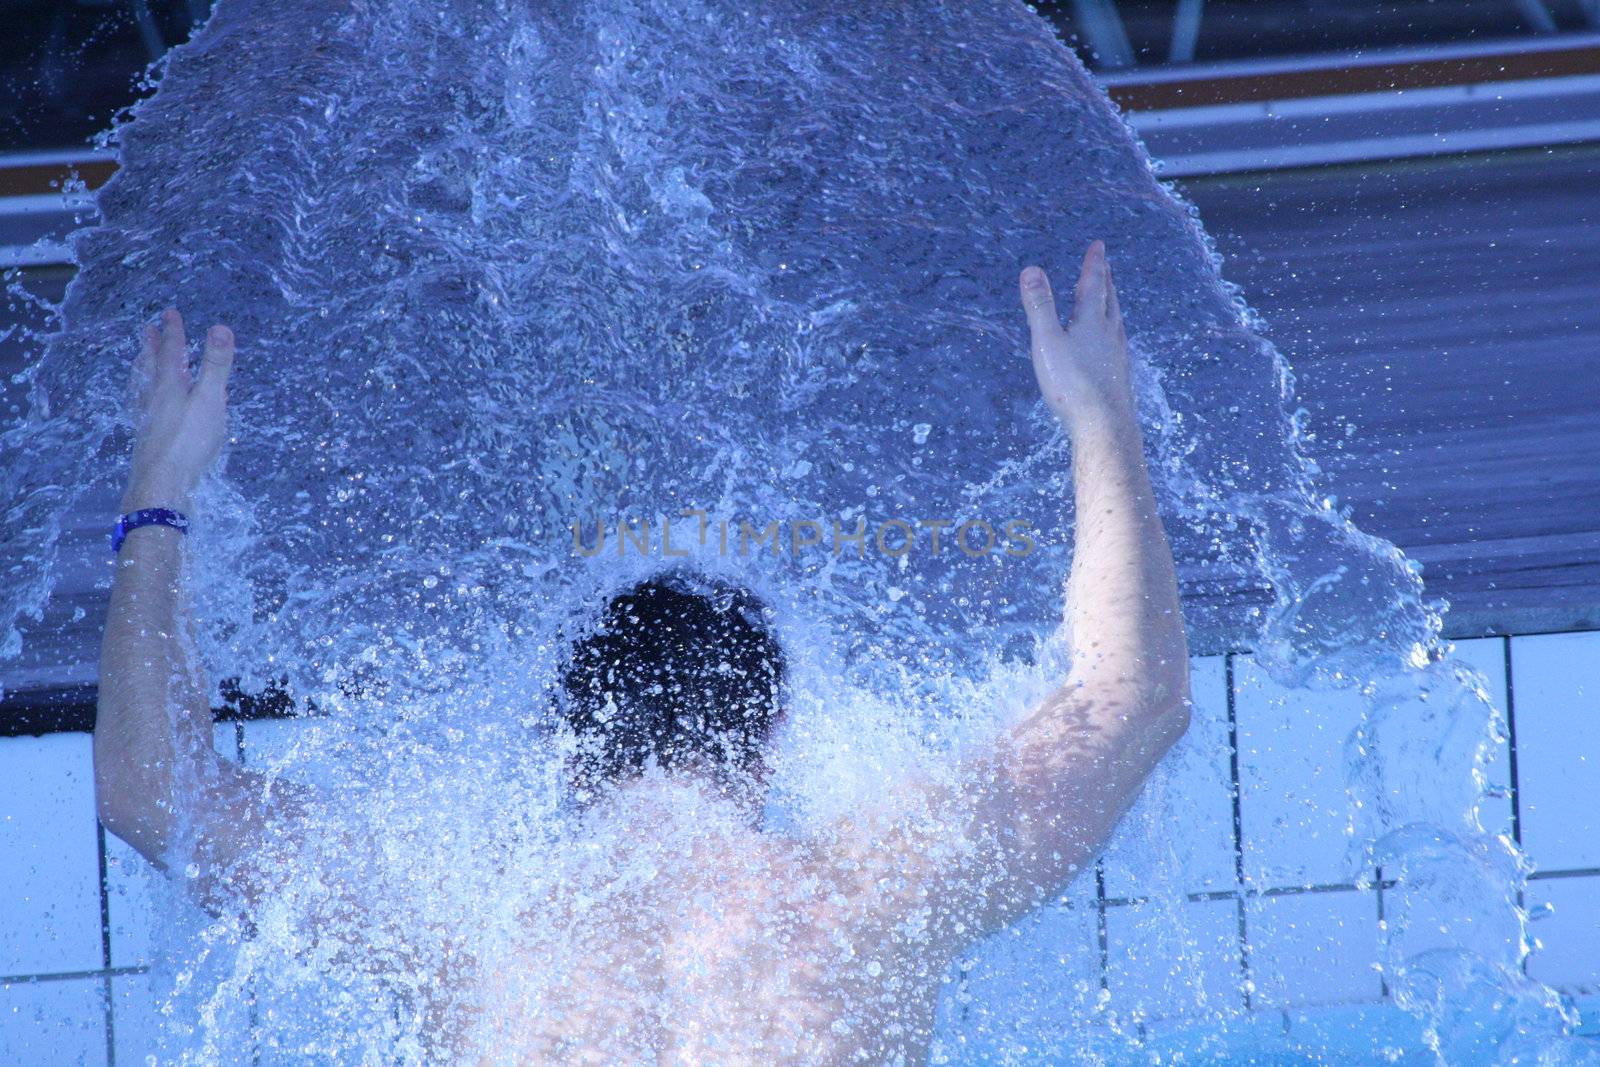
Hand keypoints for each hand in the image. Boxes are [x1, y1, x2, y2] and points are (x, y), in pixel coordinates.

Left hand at [122, 308, 235, 512]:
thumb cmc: (189, 441)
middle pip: (152, 366)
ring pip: (144, 386)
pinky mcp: (148, 437)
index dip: (173, 332)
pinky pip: (143, 406)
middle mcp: (154, 398)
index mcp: (170, 385)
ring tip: (141, 360)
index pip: (172, 352)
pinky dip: (144, 396)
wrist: (162, 483)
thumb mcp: (210, 400)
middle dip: (153, 347)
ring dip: (144, 369)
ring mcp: (149, 418)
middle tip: (148, 330)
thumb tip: (220, 327)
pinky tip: (145, 405)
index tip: (170, 313)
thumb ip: (216, 366)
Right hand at [1020, 241, 1134, 437]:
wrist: (1104, 425)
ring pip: (1115, 321)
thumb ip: (1039, 306)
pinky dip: (1113, 331)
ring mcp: (1116, 355)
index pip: (1093, 285)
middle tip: (1105, 267)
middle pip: (1109, 300)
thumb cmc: (1072, 384)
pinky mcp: (1118, 375)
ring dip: (1111, 305)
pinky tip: (1111, 344)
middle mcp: (1109, 334)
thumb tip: (1031, 269)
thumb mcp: (1047, 342)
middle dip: (1105, 281)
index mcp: (1091, 322)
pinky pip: (1117, 343)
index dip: (1094, 264)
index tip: (1098, 246)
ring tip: (1109, 299)